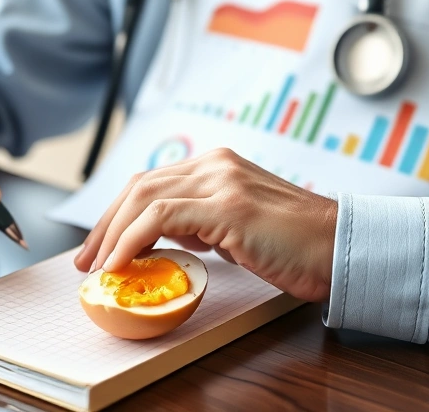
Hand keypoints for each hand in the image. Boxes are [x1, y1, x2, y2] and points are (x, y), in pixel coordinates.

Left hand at [73, 148, 337, 301]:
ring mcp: (222, 181)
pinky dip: (132, 238)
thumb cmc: (295, 246)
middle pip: (140, 186)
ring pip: (144, 197)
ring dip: (112, 234)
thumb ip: (204, 222)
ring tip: (98, 266)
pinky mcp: (228, 205)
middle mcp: (216, 164)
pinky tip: (121, 261)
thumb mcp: (239, 228)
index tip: (101, 245)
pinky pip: (161, 216)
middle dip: (106, 224)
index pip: (152, 182)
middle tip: (87, 258)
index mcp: (218, 164)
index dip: (118, 213)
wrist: (341, 248)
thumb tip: (167, 237)